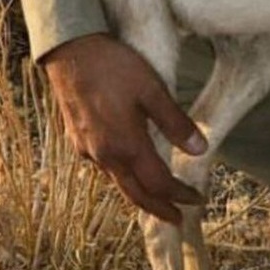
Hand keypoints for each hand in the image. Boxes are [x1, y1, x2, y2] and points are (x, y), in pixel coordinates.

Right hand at [42, 33, 207, 223]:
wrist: (69, 51)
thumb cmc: (114, 66)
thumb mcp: (153, 90)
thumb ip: (176, 122)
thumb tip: (200, 149)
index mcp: (125, 146)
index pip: (158, 184)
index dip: (180, 195)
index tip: (197, 201)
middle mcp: (104, 155)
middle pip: (135, 194)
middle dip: (159, 208)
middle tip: (179, 219)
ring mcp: (87, 149)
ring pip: (118, 182)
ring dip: (140, 194)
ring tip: (159, 198)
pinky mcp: (77, 139)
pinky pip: (105, 168)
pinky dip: (123, 176)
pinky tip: (131, 168)